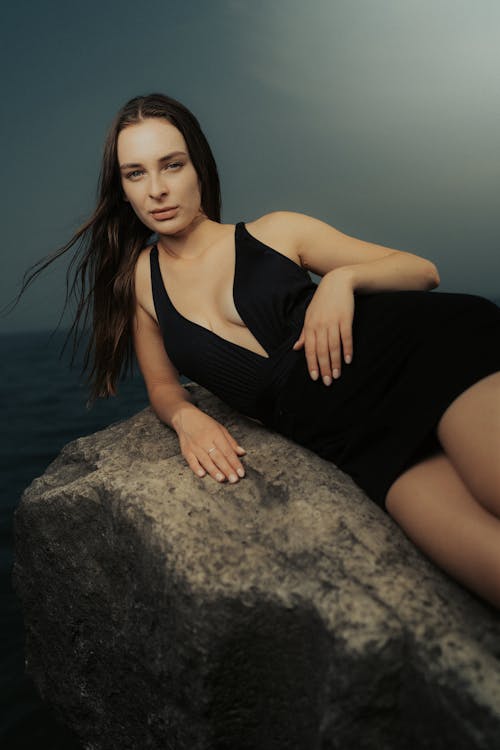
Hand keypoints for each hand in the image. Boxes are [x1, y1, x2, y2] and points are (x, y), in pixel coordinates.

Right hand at [174, 405, 245, 482]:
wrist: (185, 417)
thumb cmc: (205, 424)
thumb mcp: (220, 429)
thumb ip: (231, 442)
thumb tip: (242, 453)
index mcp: (216, 434)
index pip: (228, 451)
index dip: (235, 463)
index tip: (241, 473)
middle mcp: (205, 440)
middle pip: (218, 457)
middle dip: (227, 469)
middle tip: (234, 479)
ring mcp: (195, 446)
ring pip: (206, 460)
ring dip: (214, 471)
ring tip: (222, 479)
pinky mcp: (186, 451)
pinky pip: (191, 461)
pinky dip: (196, 468)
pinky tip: (202, 475)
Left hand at [292, 269, 354, 383]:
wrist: (337, 282)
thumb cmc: (323, 301)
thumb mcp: (309, 315)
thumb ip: (304, 333)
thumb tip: (296, 348)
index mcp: (310, 326)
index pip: (309, 349)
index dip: (312, 364)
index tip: (315, 377)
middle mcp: (320, 325)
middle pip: (321, 350)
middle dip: (324, 367)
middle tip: (327, 382)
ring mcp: (333, 321)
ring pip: (333, 346)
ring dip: (335, 362)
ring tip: (337, 375)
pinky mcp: (345, 318)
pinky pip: (346, 337)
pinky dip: (347, 349)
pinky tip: (348, 360)